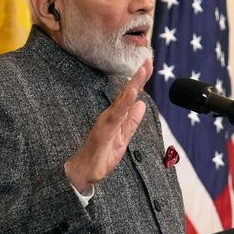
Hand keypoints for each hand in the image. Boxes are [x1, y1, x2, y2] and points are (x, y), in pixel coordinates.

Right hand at [65, 59, 151, 193]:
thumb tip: (142, 105)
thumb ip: (132, 122)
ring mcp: (107, 122)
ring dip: (133, 85)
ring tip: (142, 71)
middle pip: (127, 93)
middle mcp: (111, 116)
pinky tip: (132, 94)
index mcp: (117, 117)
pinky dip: (124, 103)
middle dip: (138, 77)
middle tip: (148, 60)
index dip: (140, 81)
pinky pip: (116, 116)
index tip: (149, 65)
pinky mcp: (103, 132)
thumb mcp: (123, 138)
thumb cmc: (101, 156)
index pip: (130, 96)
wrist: (84, 173)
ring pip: (122, 101)